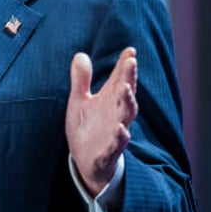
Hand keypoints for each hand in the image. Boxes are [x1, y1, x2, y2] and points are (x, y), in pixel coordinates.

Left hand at [66, 46, 137, 196]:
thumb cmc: (88, 126)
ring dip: (127, 104)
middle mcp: (116, 114)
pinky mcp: (108, 151)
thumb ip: (81, 80)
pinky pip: (116, 144)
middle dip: (128, 79)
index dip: (125, 66)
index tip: (130, 50)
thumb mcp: (80, 100)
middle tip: (130, 63)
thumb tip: (80, 54)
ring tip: (125, 88)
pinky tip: (120, 129)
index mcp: (110, 101)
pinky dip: (119, 137)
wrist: (86, 160)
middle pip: (126, 95)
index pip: (120, 80)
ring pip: (125, 117)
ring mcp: (114, 133)